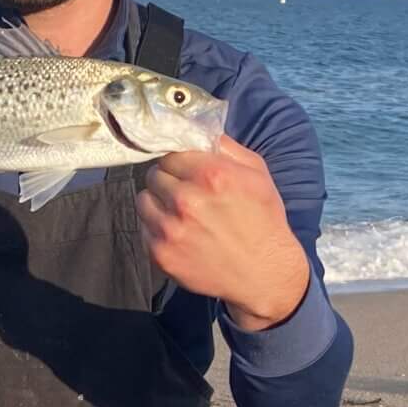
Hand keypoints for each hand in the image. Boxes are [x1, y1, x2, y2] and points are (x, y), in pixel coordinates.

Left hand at [137, 138, 311, 330]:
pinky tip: (179, 233)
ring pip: (143, 199)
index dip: (179, 163)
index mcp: (211, 174)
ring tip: (178, 213)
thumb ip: (226, 147)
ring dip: (158, 203)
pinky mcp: (160, 254)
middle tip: (183, 193)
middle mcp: (186, 199)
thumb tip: (197, 132)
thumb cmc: (264, 220)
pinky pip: (144, 228)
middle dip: (168, 181)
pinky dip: (156, 228)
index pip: (170, 154)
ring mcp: (170, 229)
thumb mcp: (257, 174)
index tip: (185, 171)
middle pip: (154, 175)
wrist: (265, 274)